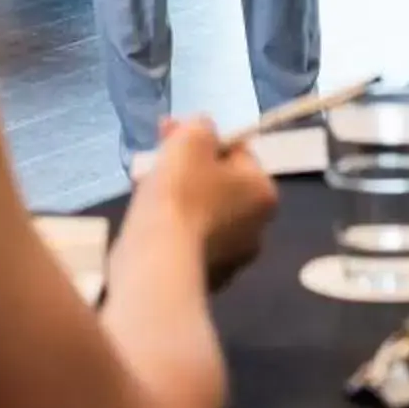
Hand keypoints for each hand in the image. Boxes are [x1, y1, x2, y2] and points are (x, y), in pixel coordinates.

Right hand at [142, 116, 277, 285]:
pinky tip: (149, 222)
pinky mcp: (204, 281)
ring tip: (144, 189)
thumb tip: (202, 133)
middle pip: (220, 185)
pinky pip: (188, 242)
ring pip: (203, 215)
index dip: (202, 139)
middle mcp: (257, 229)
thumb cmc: (181, 192)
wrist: (158, 258)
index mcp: (264, 192)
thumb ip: (202, 126)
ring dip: (179, 199)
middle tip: (155, 161)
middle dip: (189, 169)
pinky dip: (173, 230)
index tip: (170, 133)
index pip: (237, 153)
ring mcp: (232, 260)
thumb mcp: (192, 137)